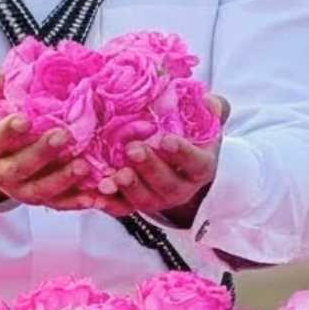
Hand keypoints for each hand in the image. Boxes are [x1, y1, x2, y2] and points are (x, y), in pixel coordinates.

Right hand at [0, 72, 95, 209]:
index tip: (24, 119)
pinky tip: (98, 196)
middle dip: (42, 153)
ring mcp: (22, 189)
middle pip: (19, 168)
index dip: (7, 131)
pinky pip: (60, 204)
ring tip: (84, 166)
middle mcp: (1, 173)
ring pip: (41, 190)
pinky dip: (79, 201)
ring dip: (63, 179)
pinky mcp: (43, 199)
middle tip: (64, 135)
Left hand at [95, 94, 230, 225]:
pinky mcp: (136, 204)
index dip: (183, 154)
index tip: (166, 140)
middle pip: (167, 184)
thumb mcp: (204, 121)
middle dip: (149, 168)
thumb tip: (209, 100)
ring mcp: (157, 199)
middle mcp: (181, 188)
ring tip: (115, 175)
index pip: (195, 163)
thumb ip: (212, 110)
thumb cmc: (189, 136)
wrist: (175, 163)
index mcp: (200, 167)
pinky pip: (122, 209)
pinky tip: (96, 196)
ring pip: (145, 200)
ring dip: (129, 188)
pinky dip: (108, 204)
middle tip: (133, 150)